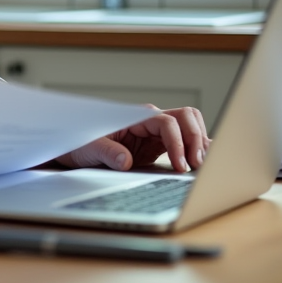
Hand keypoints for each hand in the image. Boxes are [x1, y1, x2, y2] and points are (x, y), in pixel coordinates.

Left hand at [56, 106, 209, 172]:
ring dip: (200, 143)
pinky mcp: (160, 144)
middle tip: (198, 165)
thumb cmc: (82, 144)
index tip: (181, 165)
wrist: (77, 150)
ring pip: (190, 126)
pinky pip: (185, 141)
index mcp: (137, 116)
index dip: (178, 143)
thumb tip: (125, 161)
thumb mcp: (91, 149)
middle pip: (186, 118)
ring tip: (204, 165)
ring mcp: (157, 132)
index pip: (167, 122)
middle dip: (196, 139)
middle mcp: (151, 120)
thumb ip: (108, 153)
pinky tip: (203, 162)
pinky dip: (197, 148)